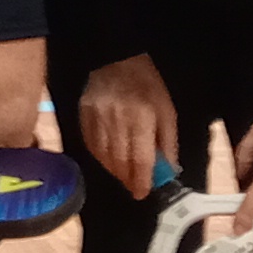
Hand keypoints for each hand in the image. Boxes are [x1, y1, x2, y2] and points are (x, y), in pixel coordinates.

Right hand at [77, 54, 179, 194]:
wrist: (116, 59)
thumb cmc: (147, 84)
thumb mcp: (167, 111)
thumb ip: (168, 141)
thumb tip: (168, 168)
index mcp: (142, 118)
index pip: (140, 157)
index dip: (141, 179)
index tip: (142, 193)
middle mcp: (117, 120)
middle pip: (120, 160)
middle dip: (128, 179)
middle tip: (134, 188)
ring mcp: (97, 117)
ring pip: (103, 155)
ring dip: (114, 170)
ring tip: (123, 176)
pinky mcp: (83, 115)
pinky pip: (90, 144)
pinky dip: (99, 157)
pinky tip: (108, 161)